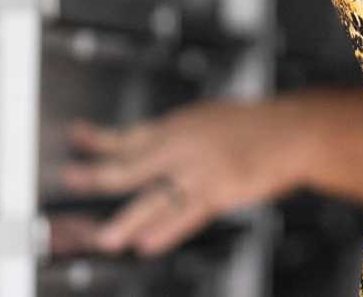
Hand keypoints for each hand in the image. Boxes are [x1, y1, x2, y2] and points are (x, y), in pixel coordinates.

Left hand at [60, 97, 319, 255]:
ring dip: (127, 219)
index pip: (128, 135)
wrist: (290, 131)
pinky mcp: (219, 190)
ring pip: (155, 197)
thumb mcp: (207, 118)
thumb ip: (176, 134)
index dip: (97, 139)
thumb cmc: (255, 125)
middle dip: (97, 177)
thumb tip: (145, 142)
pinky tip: (148, 244)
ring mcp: (199, 169)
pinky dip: (166, 231)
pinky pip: (186, 214)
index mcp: (178, 126)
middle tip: (72, 183)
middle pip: (131, 165)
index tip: (74, 139)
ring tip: (106, 237)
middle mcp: (183, 146)